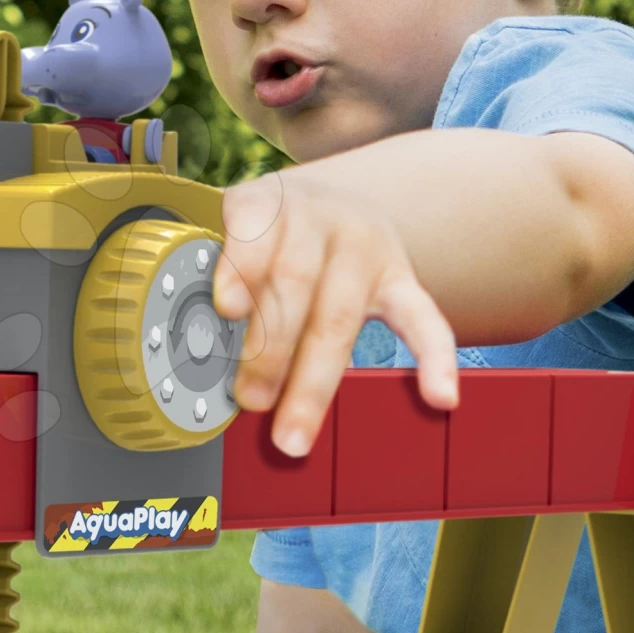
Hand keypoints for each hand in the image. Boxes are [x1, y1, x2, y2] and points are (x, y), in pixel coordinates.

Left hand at [215, 161, 458, 456]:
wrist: (329, 204)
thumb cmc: (265, 237)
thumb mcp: (228, 236)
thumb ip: (213, 280)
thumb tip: (193, 347)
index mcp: (267, 202)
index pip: (256, 229)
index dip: (242, 266)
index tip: (227, 308)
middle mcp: (321, 217)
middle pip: (296, 283)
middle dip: (270, 350)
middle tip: (249, 401)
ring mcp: (366, 249)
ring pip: (340, 317)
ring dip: (313, 381)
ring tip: (292, 431)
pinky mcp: (400, 279)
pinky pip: (424, 319)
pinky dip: (434, 359)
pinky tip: (440, 395)